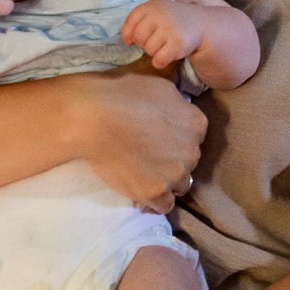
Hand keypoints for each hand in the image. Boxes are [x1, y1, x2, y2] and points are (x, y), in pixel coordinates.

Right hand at [75, 70, 205, 212]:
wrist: (93, 119)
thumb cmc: (122, 94)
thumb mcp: (159, 84)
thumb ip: (177, 100)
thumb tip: (180, 104)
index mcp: (196, 123)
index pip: (195, 135)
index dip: (178, 136)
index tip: (161, 136)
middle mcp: (192, 151)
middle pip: (189, 161)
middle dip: (174, 158)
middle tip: (149, 152)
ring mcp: (175, 175)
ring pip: (180, 184)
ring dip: (167, 180)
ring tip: (144, 172)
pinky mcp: (156, 193)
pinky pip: (165, 205)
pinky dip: (155, 199)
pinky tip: (142, 189)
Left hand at [121, 0, 202, 69]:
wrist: (201, 24)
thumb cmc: (173, 20)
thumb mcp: (156, 12)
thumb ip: (139, 21)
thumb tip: (126, 40)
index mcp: (152, 5)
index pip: (131, 21)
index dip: (127, 34)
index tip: (131, 40)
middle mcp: (160, 15)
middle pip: (138, 38)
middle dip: (144, 44)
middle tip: (156, 41)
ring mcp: (169, 29)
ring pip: (149, 51)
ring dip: (155, 53)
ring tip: (165, 45)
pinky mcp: (178, 43)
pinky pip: (159, 60)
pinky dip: (162, 61)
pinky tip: (169, 54)